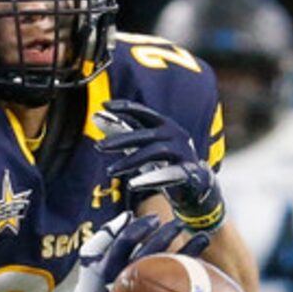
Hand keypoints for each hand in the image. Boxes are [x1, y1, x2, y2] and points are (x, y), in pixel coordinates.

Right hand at [59, 212, 201, 291]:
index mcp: (107, 268)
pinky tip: (203, 261)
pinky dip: (190, 271)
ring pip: (166, 270)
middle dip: (166, 236)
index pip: (124, 242)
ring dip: (188, 251)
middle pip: (148, 254)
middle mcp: (123, 281)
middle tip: (179, 224)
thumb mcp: (91, 259)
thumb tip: (128, 216)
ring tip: (202, 237)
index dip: (141, 227)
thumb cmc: (93, 284)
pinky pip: (176, 286)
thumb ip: (105, 236)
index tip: (155, 219)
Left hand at [94, 100, 223, 232]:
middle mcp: (174, 134)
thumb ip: (123, 131)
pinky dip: (149, 179)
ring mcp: (182, 152)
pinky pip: (167, 175)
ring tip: (110, 171)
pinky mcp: (187, 172)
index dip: (124, 107)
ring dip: (130, 161)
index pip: (142, 112)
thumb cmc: (166, 162)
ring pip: (153, 152)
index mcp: (164, 125)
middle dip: (120, 140)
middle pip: (144, 134)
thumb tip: (96, 117)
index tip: (104, 106)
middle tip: (99, 146)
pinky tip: (133, 185)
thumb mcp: (144, 145)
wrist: (196, 185)